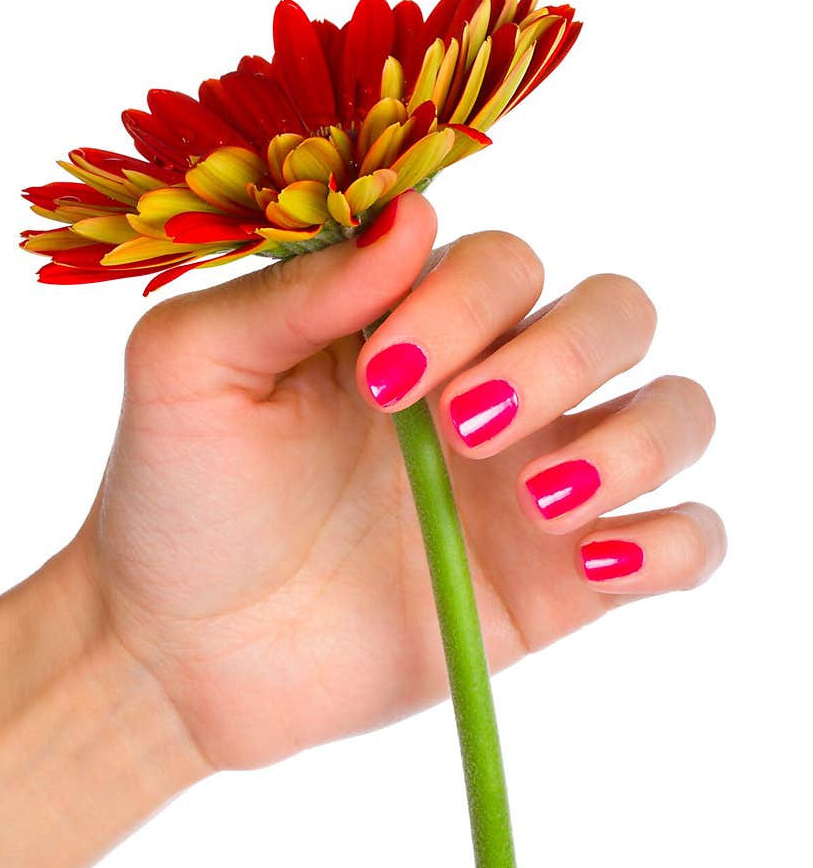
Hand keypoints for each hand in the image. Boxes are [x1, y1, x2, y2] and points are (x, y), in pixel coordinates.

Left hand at [79, 189, 724, 769]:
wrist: (182, 650)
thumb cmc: (182, 495)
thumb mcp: (194, 370)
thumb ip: (294, 289)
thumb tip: (407, 217)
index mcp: (415, 322)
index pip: (504, 262)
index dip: (462, 305)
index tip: (381, 378)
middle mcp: (495, 386)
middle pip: (614, 315)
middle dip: (559, 357)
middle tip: (462, 429)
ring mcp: (537, 483)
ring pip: (673, 413)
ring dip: (634, 441)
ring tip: (536, 504)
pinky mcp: (563, 584)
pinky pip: (687, 541)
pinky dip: (674, 542)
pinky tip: (594, 564)